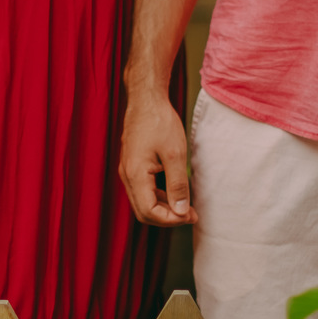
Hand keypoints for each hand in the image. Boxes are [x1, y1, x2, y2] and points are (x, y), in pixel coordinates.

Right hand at [120, 90, 195, 225]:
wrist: (146, 99)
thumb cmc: (160, 122)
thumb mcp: (175, 154)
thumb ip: (177, 185)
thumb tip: (180, 211)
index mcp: (135, 175)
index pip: (149, 212)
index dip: (171, 219)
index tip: (190, 215)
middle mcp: (127, 176)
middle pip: (143, 212)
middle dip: (167, 217)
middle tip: (190, 214)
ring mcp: (128, 170)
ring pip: (143, 202)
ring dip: (164, 208)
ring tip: (186, 206)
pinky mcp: (132, 164)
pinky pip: (143, 189)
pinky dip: (158, 196)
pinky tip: (174, 192)